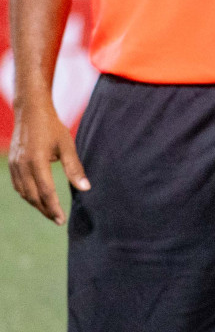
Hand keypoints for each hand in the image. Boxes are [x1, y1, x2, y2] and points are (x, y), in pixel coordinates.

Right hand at [8, 103, 88, 224]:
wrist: (30, 111)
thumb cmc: (52, 127)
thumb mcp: (67, 145)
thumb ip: (75, 168)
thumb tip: (85, 188)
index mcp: (36, 161)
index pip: (45, 192)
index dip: (53, 207)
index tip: (61, 219)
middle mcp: (22, 165)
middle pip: (33, 196)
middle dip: (45, 210)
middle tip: (58, 220)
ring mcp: (14, 165)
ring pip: (24, 192)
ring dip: (36, 204)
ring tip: (50, 212)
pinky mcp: (12, 164)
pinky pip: (18, 185)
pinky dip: (28, 195)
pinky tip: (37, 198)